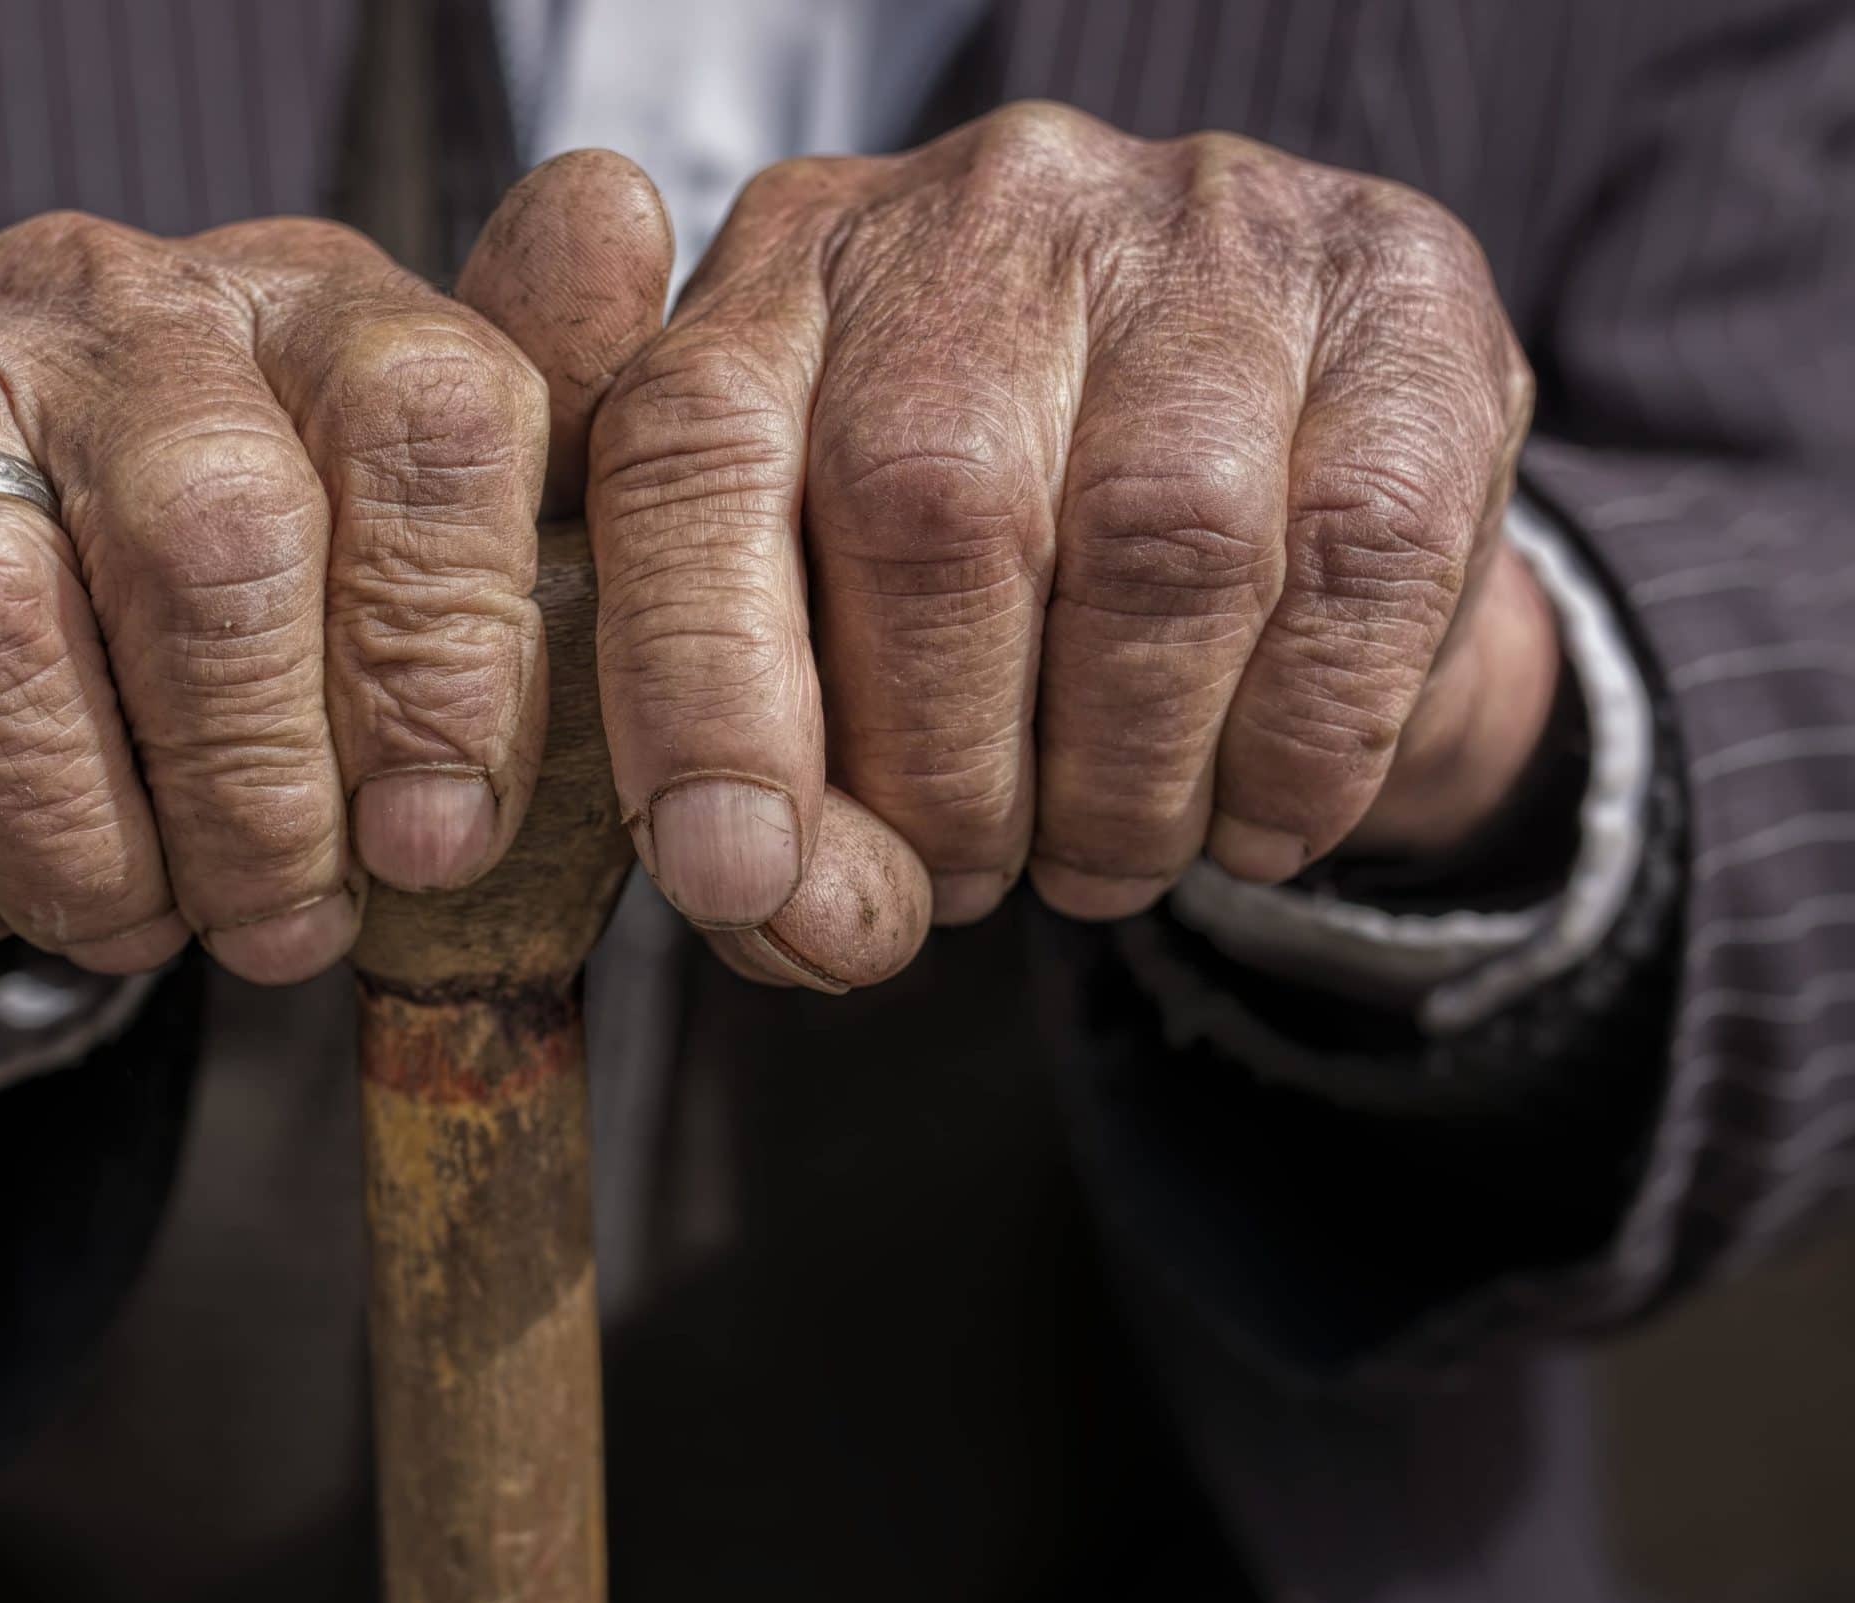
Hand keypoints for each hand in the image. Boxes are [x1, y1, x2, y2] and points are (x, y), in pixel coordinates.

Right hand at [0, 156, 669, 984]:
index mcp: (294, 301)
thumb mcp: (397, 527)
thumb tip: (620, 222)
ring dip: (81, 845)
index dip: (445, 657)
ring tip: (138, 918)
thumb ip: (513, 456)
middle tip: (285, 919)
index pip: (423, 417)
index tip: (437, 838)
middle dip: (258, 791)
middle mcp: (90, 306)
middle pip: (208, 537)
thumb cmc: (217, 567)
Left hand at [587, 104, 1547, 984]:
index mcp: (780, 278)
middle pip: (930, 509)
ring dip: (1124, 781)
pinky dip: (1299, 749)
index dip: (699, 692)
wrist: (1274, 477)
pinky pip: (1356, 559)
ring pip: (1156, 542)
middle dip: (940, 772)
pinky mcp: (1397, 290)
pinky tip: (1258, 820)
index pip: (689, 460)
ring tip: (1103, 860)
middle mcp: (982, 208)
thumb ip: (757, 760)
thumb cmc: (993, 576)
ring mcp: (1203, 224)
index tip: (737, 878)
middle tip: (965, 880)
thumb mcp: (827, 630)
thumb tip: (783, 909)